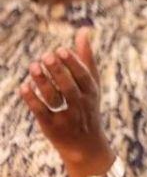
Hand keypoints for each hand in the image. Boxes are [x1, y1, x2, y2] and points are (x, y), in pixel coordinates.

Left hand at [19, 28, 114, 176]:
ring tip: (33, 67)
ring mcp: (67, 117)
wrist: (86, 145)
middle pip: (70, 86)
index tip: (61, 50)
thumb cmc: (88, 107)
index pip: (84, 76)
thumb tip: (84, 30)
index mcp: (92, 92)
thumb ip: (87, 58)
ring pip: (55, 98)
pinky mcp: (52, 127)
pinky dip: (32, 99)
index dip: (73, 63)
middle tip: (46, 56)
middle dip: (59, 71)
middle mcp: (82, 105)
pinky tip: (24, 86)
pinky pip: (41, 112)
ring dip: (43, 82)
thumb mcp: (92, 84)